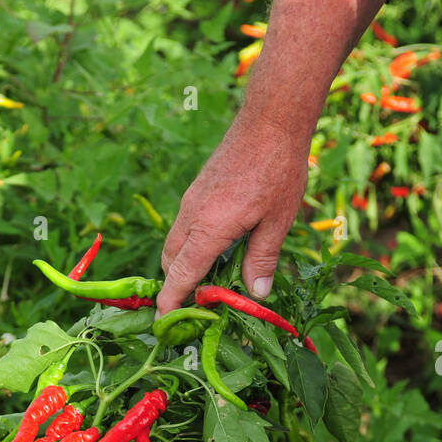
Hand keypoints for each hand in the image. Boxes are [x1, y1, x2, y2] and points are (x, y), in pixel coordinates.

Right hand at [156, 109, 309, 314]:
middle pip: (171, 260)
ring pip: (176, 243)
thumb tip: (256, 294)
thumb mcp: (277, 221)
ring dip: (185, 264)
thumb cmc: (278, 169)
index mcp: (209, 228)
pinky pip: (184, 226)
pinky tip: (218, 247)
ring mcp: (191, 200)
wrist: (270, 120)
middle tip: (198, 304)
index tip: (163, 321)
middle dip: (177, 285)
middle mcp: (192, 215)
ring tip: (211, 279)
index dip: (171, 300)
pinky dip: (192, 245)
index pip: (182, 273)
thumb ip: (262, 259)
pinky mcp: (197, 190)